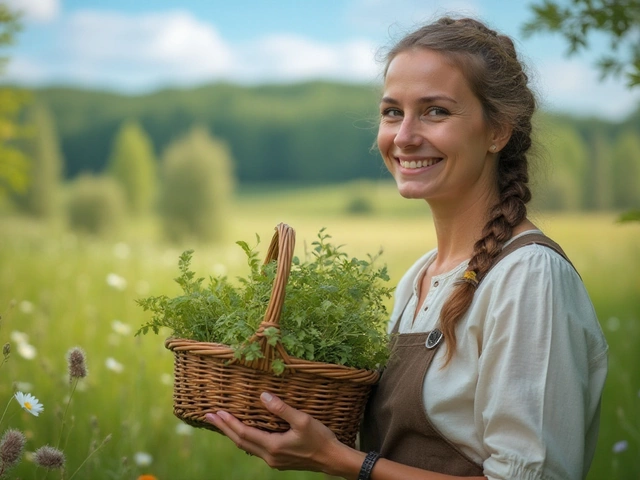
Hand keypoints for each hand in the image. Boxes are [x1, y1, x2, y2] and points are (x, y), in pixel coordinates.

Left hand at [205, 392, 344, 471]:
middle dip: (224, 428)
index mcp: (273, 446)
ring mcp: (273, 460)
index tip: (216, 412)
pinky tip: (244, 432)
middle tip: (209, 416)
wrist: (332, 459)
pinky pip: (255, 449)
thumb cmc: (320, 438)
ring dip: (233, 433)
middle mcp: (269, 456)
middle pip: (240, 442)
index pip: (243, 433)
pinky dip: (245, 438)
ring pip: (246, 447)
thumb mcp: (302, 420)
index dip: (229, 422)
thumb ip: (281, 408)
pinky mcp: (278, 460)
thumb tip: (262, 396)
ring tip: (222, 423)